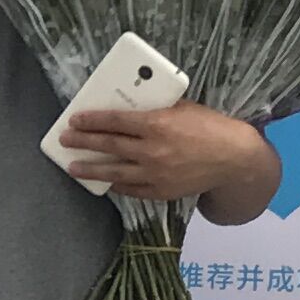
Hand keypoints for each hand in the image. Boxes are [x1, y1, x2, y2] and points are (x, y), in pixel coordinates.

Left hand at [60, 98, 265, 204]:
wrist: (234, 159)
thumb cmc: (210, 127)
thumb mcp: (182, 108)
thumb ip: (155, 109)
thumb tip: (129, 108)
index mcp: (157, 124)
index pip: (115, 121)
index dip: (91, 120)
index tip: (75, 119)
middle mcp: (152, 151)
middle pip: (109, 145)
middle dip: (83, 142)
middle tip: (66, 140)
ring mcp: (156, 174)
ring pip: (114, 172)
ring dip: (91, 169)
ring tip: (73, 167)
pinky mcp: (162, 191)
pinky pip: (132, 189)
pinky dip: (117, 184)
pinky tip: (106, 181)